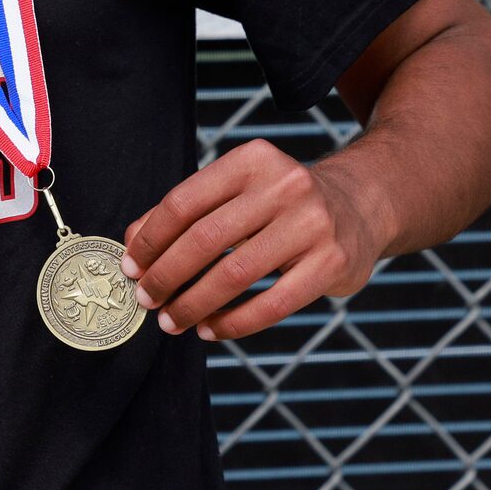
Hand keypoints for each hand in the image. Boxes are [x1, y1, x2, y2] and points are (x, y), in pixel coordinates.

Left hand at [123, 139, 384, 341]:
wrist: (360, 206)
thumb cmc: (277, 203)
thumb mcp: (235, 191)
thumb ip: (184, 213)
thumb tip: (130, 244)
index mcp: (251, 160)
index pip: (183, 203)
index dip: (149, 240)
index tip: (130, 268)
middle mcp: (285, 186)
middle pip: (205, 239)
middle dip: (166, 275)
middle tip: (145, 299)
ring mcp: (313, 223)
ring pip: (235, 275)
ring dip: (194, 304)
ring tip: (171, 321)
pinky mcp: (333, 262)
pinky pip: (272, 303)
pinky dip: (233, 322)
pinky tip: (210, 329)